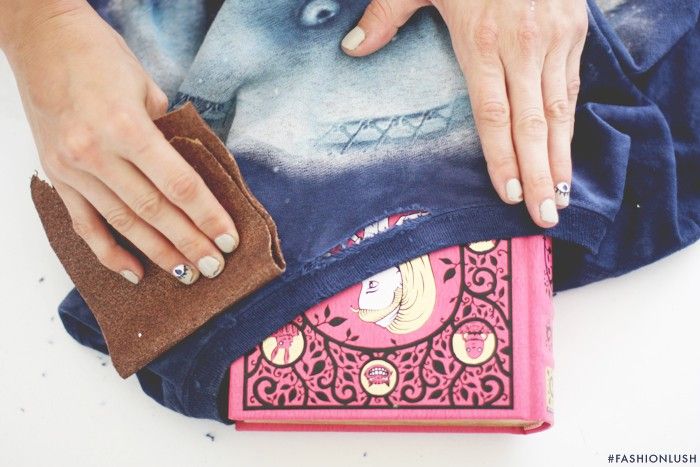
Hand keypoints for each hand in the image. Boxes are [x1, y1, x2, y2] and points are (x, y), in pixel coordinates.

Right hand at [5, 4, 238, 284]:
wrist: (41, 39)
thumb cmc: (101, 57)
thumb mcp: (147, 88)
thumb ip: (167, 134)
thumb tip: (189, 175)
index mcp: (127, 126)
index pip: (179, 185)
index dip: (208, 216)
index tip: (229, 239)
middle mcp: (97, 152)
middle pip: (154, 211)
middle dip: (189, 243)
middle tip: (215, 267)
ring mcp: (72, 168)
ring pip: (123, 223)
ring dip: (158, 253)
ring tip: (186, 275)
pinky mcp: (57, 177)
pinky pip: (84, 224)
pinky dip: (108, 252)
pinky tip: (134, 272)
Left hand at [341, 0, 587, 227]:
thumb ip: (385, 15)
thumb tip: (351, 47)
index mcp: (480, 39)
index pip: (493, 114)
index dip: (501, 158)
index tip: (506, 194)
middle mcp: (522, 44)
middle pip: (531, 123)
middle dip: (539, 175)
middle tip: (544, 217)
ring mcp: (554, 37)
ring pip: (558, 110)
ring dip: (561, 156)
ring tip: (560, 197)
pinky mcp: (574, 28)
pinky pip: (572, 85)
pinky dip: (569, 122)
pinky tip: (567, 151)